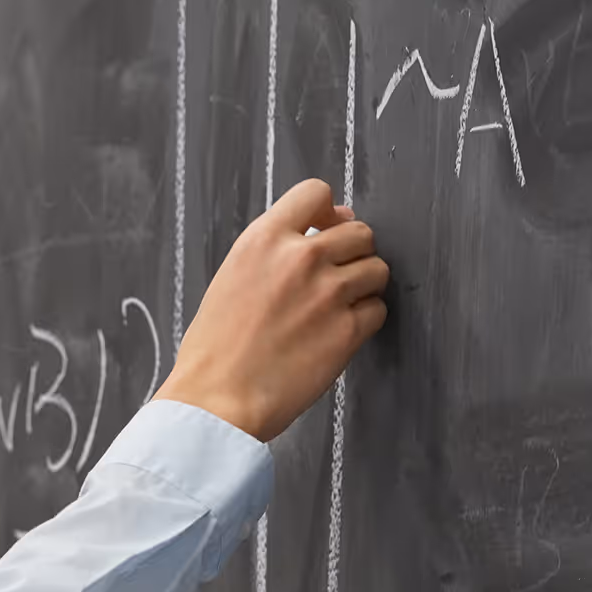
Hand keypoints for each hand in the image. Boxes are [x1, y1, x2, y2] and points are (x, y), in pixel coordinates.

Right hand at [154, 178, 388, 441]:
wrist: (217, 398)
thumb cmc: (214, 347)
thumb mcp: (231, 277)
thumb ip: (272, 252)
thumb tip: (323, 231)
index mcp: (263, 240)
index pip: (315, 193)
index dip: (328, 212)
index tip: (326, 229)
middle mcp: (301, 258)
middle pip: (360, 232)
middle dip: (353, 253)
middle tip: (334, 278)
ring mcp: (329, 294)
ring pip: (377, 269)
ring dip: (364, 286)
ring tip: (337, 308)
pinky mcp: (348, 331)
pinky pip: (377, 310)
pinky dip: (365, 320)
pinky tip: (338, 333)